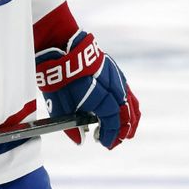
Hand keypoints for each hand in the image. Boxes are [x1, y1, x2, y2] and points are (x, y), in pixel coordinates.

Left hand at [36, 31, 139, 148]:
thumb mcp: (58, 104)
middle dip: (123, 130)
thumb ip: (70, 125)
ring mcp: (115, 77)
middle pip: (126, 114)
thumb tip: (80, 140)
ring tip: (125, 131)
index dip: (110, 135)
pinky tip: (122, 110)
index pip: (112, 122)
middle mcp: (112, 87)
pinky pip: (126, 90)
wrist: (58, 44)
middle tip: (116, 141)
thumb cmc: (57, 75)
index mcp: (100, 96)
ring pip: (131, 102)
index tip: (105, 143)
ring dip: (130, 118)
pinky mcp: (113, 69)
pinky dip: (127, 104)